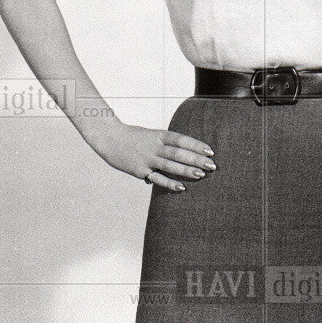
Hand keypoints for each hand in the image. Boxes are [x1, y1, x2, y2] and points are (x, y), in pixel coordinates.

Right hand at [92, 121, 215, 191]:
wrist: (108, 138)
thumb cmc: (131, 137)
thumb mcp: (149, 136)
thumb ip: (161, 146)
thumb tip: (175, 157)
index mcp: (159, 135)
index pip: (181, 139)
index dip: (196, 145)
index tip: (210, 150)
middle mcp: (155, 145)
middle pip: (179, 152)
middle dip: (197, 159)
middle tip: (212, 165)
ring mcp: (147, 158)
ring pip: (170, 164)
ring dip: (187, 170)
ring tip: (202, 175)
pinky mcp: (139, 170)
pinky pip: (157, 178)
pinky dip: (169, 183)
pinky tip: (182, 187)